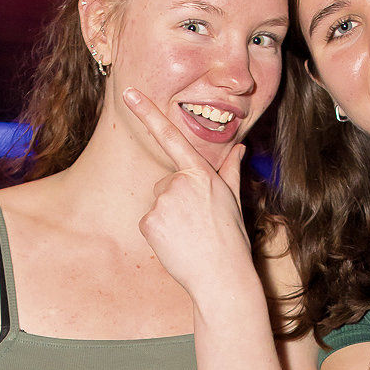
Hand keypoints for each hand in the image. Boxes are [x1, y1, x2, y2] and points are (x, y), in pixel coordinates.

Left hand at [123, 87, 253, 299]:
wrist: (221, 276)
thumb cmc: (231, 240)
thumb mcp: (233, 201)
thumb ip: (231, 170)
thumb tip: (240, 148)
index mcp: (203, 174)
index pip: (172, 137)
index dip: (149, 113)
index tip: (128, 92)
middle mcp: (181, 182)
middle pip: (165, 182)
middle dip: (176, 200)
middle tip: (197, 223)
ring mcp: (163, 201)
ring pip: (156, 202)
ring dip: (168, 217)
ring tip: (189, 235)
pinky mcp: (150, 220)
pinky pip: (148, 221)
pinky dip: (159, 233)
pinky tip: (176, 244)